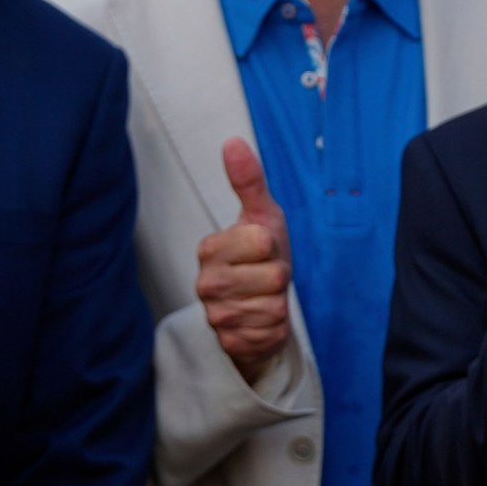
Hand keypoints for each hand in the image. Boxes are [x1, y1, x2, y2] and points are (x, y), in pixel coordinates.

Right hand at [194, 137, 292, 382]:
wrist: (259, 306)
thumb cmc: (261, 256)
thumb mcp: (261, 216)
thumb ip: (249, 181)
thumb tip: (233, 142)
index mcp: (210, 248)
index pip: (262, 241)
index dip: (273, 246)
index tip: (262, 249)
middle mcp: (206, 283)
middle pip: (274, 276)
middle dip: (280, 276)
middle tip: (266, 276)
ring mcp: (216, 316)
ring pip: (274, 306)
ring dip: (279, 302)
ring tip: (264, 297)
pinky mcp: (230, 343)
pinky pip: (271, 332)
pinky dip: (274, 327)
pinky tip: (261, 320)